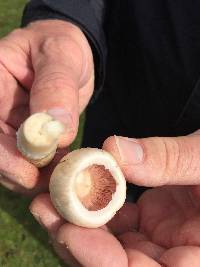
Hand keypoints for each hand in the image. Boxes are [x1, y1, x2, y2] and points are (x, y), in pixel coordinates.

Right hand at [0, 20, 93, 193]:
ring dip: (35, 178)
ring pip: (10, 163)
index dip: (1, 155)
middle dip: (19, 174)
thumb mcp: (61, 54)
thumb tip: (55, 128)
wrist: (70, 57)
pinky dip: (46, 172)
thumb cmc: (61, 47)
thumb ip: (56, 86)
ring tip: (65, 179)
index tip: (28, 174)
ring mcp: (7, 125)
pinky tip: (64, 170)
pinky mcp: (24, 138)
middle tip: (53, 186)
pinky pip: (30, 162)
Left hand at [30, 131, 199, 265]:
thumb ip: (171, 158)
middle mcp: (175, 256)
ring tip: (49, 197)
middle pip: (118, 264)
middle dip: (77, 241)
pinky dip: (93, 206)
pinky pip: (115, 221)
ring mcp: (160, 240)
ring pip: (110, 243)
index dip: (104, 262)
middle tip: (46, 209)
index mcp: (199, 257)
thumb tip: (115, 151)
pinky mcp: (150, 220)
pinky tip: (76, 189)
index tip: (70, 232)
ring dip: (77, 222)